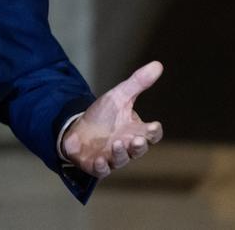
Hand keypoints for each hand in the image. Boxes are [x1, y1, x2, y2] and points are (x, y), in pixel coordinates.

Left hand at [61, 61, 164, 178]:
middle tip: (136, 140)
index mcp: (136, 131)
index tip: (154, 125)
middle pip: (138, 150)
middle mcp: (126, 146)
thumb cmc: (102, 115)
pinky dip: (102, 166)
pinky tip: (99, 159)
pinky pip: (101, 169)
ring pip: (121, 159)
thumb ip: (137, 83)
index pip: (151, 134)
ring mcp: (111, 157)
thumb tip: (158, 64)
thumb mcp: (118, 96)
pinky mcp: (95, 164)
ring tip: (116, 143)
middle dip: (138, 146)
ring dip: (120, 153)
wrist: (76, 128)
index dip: (154, 131)